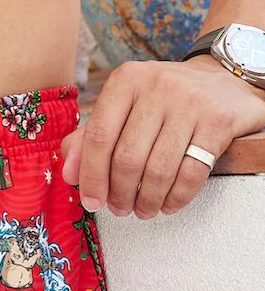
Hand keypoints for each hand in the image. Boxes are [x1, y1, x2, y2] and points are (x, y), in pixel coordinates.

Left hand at [61, 56, 264, 218]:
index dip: (91, 177)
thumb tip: (69, 175)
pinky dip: (176, 198)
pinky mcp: (219, 121)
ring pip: (158, 170)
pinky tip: (168, 205)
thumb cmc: (159, 103)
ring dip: (146, 201)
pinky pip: (191, 173)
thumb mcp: (121, 109)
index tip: (91, 202)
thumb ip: (88, 139)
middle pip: (127, 158)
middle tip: (120, 209)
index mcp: (126, 80)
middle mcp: (158, 86)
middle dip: (119, 194)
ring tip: (142, 210)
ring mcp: (192, 102)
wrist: (221, 81)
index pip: (98, 137)